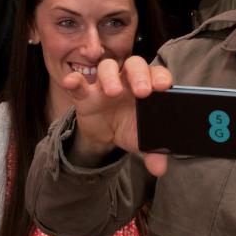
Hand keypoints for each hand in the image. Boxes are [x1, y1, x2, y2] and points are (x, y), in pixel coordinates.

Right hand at [62, 55, 171, 175]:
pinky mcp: (86, 94)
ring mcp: (106, 85)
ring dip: (110, 77)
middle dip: (139, 75)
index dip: (161, 77)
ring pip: (108, 68)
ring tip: (112, 92)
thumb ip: (153, 152)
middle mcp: (129, 81)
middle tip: (142, 91)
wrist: (107, 136)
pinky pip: (80, 82)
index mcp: (148, 87)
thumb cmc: (131, 128)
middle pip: (135, 65)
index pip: (157, 74)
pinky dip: (74, 80)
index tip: (164, 86)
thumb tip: (160, 169)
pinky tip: (72, 82)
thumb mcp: (142, 141)